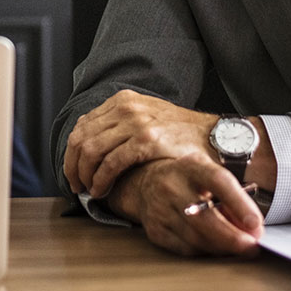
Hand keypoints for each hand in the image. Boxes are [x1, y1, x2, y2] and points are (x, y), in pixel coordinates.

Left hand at [64, 89, 215, 197]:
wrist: (218, 137)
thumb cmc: (182, 134)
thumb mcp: (146, 118)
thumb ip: (120, 125)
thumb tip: (92, 143)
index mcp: (122, 101)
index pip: (83, 125)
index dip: (72, 151)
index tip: (72, 169)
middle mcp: (125, 107)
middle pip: (81, 137)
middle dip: (73, 164)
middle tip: (75, 184)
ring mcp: (135, 122)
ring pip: (91, 150)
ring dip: (84, 174)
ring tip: (88, 189)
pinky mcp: (146, 140)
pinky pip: (111, 162)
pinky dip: (101, 179)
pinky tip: (101, 190)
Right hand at [107, 158, 262, 256]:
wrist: (146, 180)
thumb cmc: (189, 180)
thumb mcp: (211, 176)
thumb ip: (234, 199)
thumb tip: (253, 231)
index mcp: (191, 167)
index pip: (218, 181)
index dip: (240, 204)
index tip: (257, 224)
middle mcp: (171, 185)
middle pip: (206, 219)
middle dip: (233, 238)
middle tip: (253, 246)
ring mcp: (159, 208)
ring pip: (198, 239)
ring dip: (222, 247)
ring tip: (235, 244)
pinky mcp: (155, 229)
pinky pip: (187, 249)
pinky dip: (204, 251)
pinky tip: (211, 244)